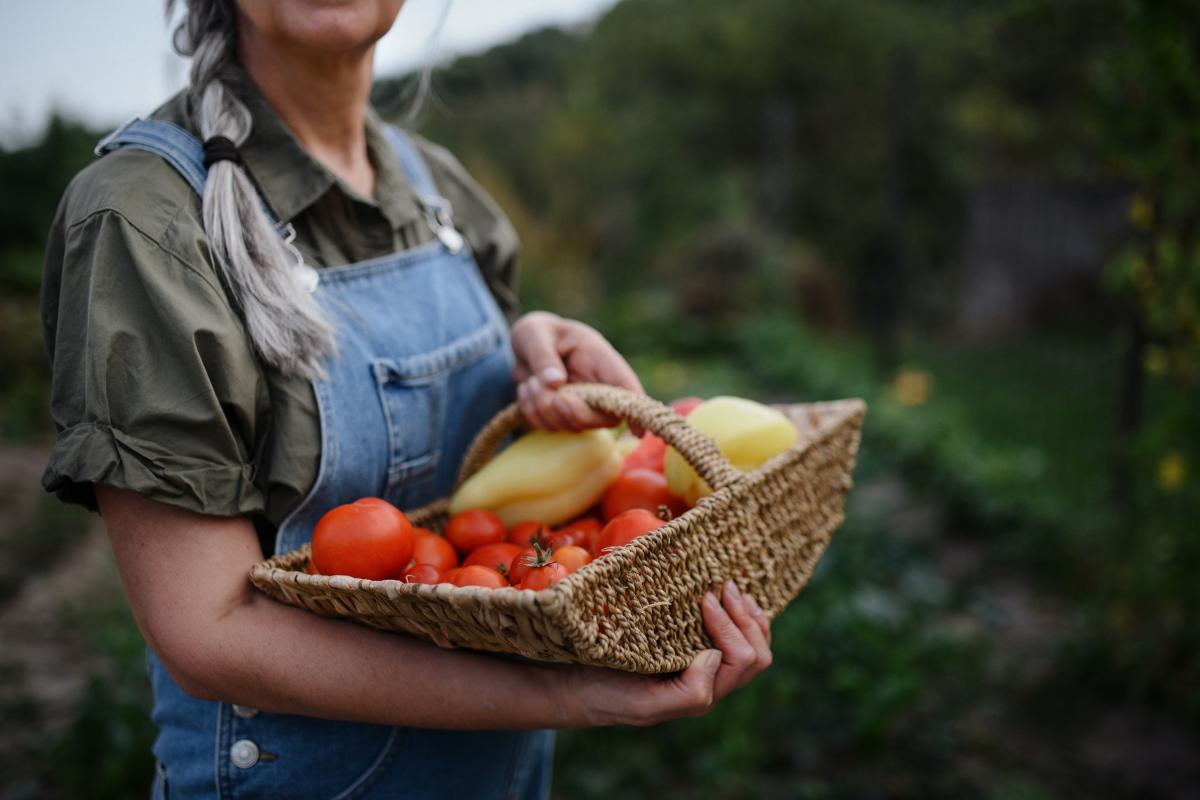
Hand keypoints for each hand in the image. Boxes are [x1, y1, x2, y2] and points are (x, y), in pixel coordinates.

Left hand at [510, 311, 643, 431]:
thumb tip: (555, 382)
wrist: (523, 346)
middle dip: (577, 414)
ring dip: (544, 407)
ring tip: (530, 380)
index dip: (635, 408)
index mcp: (598, 358)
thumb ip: (543, 356)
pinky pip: (548, 426)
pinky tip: (528, 387)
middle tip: (555, 398)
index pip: (625, 386)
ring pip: (572, 424)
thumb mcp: (534, 333)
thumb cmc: (538, 333)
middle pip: (604, 417)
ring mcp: (580, 404)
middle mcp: (595, 384)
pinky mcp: (562, 415)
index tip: (638, 432)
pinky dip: (531, 411)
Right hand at [556, 580, 772, 726]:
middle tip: (725, 587)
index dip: (730, 626)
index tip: (704, 600)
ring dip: (748, 615)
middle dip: (746, 618)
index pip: (741, 659)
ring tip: (732, 589)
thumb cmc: (609, 694)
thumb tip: (716, 657)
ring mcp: (704, 667)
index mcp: (702, 694)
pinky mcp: (693, 650)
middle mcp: (710, 683)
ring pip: (752, 645)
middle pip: (757, 654)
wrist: (580, 688)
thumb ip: (689, 692)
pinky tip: (727, 599)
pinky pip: (734, 636)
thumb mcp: (645, 702)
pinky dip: (739, 615)